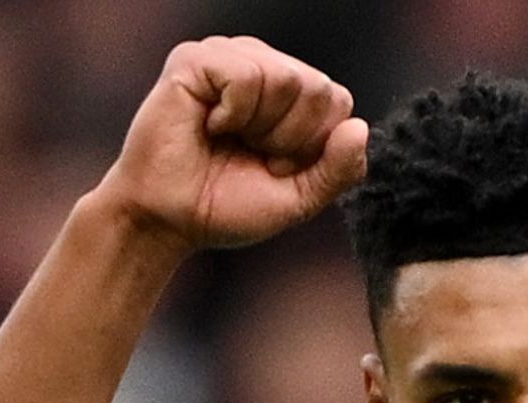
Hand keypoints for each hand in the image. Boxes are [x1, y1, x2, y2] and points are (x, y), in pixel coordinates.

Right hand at [93, 36, 367, 252]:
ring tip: (228, 138)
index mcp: (290, 95)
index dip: (313, 147)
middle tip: (250, 153)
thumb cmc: (225, 206)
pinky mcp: (196, 59)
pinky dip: (234, 114)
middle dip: (290, 138)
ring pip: (287, 77)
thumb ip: (337, 170)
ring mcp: (229, 57)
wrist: (168, 220)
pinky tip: (209, 124)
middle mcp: (263, 66)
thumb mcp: (298, 198)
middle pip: (317, 88)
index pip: (337, 101)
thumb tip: (360, 127)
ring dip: (261, 127)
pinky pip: (246, 76)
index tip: (275, 167)